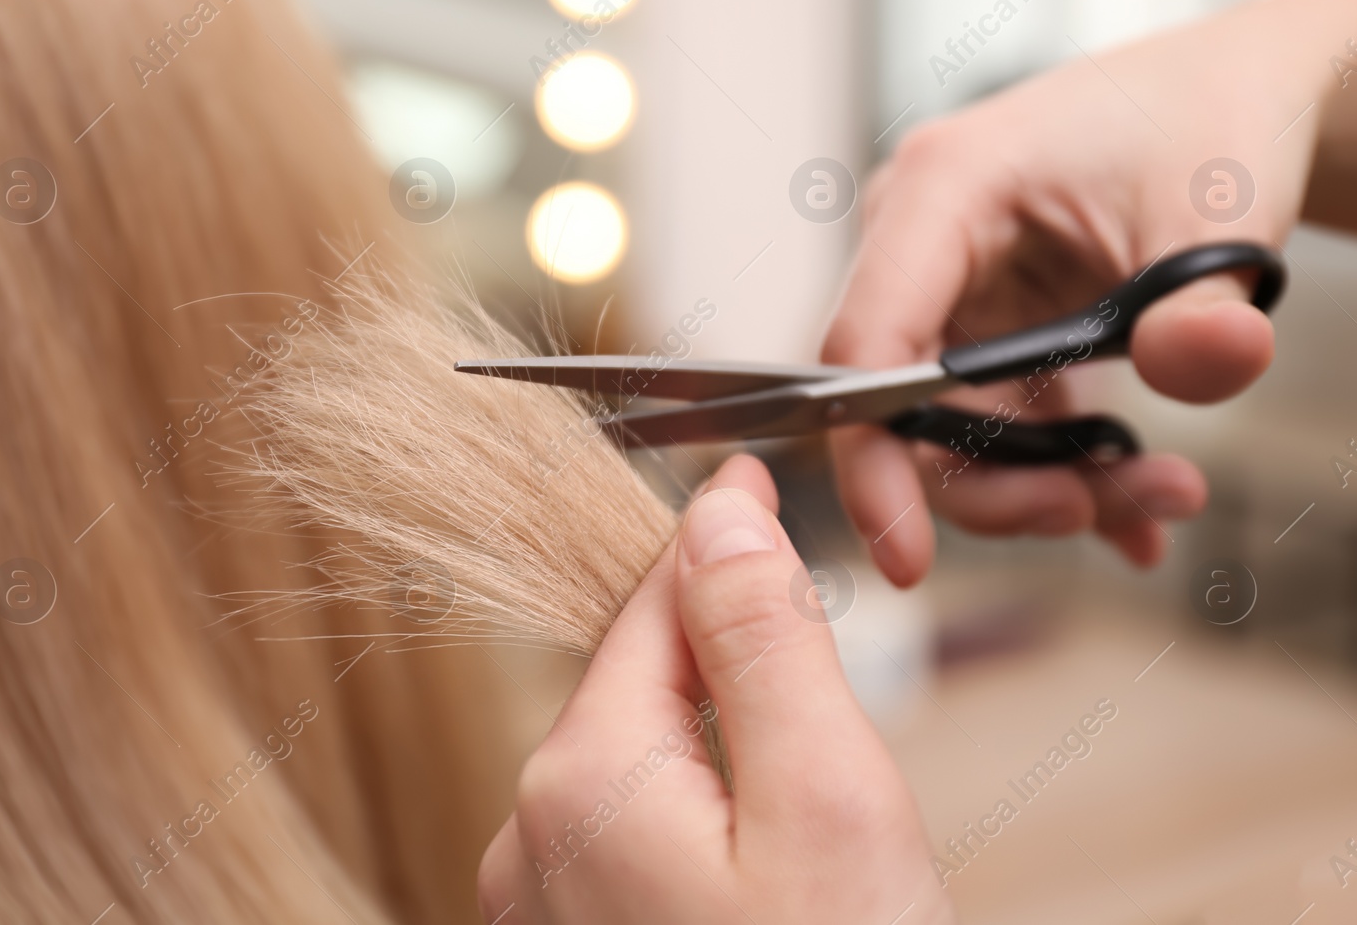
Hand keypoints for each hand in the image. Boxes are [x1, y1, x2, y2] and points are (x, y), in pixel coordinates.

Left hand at [479, 455, 953, 924]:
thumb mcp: (825, 800)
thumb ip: (765, 646)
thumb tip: (718, 517)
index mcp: (582, 779)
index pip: (653, 605)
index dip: (720, 542)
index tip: (753, 474)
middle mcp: (531, 837)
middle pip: (643, 682)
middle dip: (728, 659)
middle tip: (824, 689)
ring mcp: (545, 905)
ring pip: (644, 760)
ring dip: (716, 742)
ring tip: (807, 802)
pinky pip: (636, 836)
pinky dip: (700, 817)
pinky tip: (765, 868)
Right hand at [824, 0, 1356, 584]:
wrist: (1233, 99)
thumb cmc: (1208, 122)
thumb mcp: (1222, 214)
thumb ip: (1205, 308)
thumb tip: (1210, 366)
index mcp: (945, 189)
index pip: (866, 346)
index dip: (872, 460)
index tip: (907, 559)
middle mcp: (919, 241)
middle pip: (903, 410)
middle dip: (998, 486)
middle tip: (1097, 512)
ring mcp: (946, 287)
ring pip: (951, 432)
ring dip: (1047, 485)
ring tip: (1162, 492)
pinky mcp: (981, 325)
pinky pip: (994, 423)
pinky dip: (1063, 469)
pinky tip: (1135, 490)